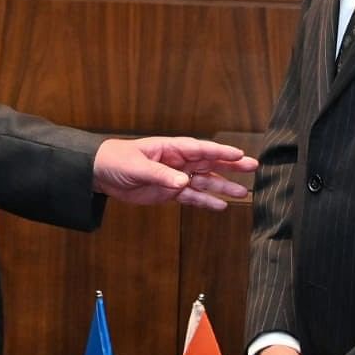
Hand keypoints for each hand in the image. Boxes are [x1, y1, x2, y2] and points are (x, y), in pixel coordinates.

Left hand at [92, 137, 255, 209]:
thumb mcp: (137, 166)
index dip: (220, 152)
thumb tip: (184, 182)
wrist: (101, 174)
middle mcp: (177, 162)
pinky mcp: (169, 193)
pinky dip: (206, 201)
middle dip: (230, 166)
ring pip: (204, 182)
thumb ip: (160, 175)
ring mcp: (175, 177)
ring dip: (223, 187)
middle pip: (209, 164)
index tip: (239, 155)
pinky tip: (221, 205)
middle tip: (253, 167)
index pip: (200, 149)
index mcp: (171, 149)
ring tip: (243, 193)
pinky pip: (192, 197)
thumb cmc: (117, 161)